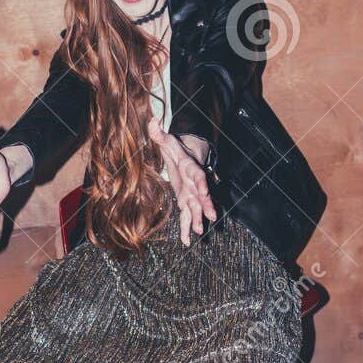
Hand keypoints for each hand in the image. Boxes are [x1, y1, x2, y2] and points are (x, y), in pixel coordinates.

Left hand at [147, 118, 217, 245]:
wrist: (188, 156)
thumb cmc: (178, 150)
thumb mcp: (168, 141)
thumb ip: (159, 134)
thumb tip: (151, 121)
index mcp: (190, 169)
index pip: (198, 175)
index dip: (202, 183)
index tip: (204, 190)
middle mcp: (194, 183)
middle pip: (202, 195)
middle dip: (205, 205)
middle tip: (210, 216)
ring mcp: (192, 194)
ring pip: (197, 208)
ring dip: (198, 219)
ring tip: (200, 231)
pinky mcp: (187, 201)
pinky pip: (189, 216)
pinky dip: (188, 228)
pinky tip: (186, 241)